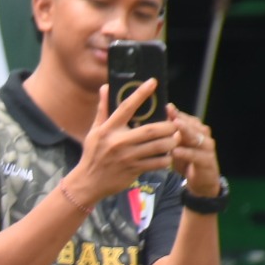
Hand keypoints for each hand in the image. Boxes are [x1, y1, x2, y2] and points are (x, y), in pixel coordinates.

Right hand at [66, 82, 178, 202]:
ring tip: (175, 138)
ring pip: (158, 147)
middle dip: (168, 126)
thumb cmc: (93, 154)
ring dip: (171, 141)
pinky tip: (167, 155)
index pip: (126, 107)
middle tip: (175, 123)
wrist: (88, 182)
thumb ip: (103, 109)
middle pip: (151, 130)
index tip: (152, 82)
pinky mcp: (134, 170)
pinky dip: (166, 158)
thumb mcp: (95, 131)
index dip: (140, 93)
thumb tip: (105, 87)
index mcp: (108, 129)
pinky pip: (157, 162)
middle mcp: (118, 142)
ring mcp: (127, 157)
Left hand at [164, 105, 220, 197]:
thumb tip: (154, 122)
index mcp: (196, 131)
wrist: (202, 182)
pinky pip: (196, 155)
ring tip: (175, 125)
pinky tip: (176, 151)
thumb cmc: (187, 161)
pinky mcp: (207, 161)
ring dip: (186, 131)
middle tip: (170, 112)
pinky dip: (186, 153)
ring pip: (197, 137)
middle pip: (193, 125)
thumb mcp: (176, 146)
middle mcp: (204, 136)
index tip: (167, 106)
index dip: (177, 113)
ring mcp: (207, 148)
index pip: (187, 118)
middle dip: (181, 118)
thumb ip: (170, 135)